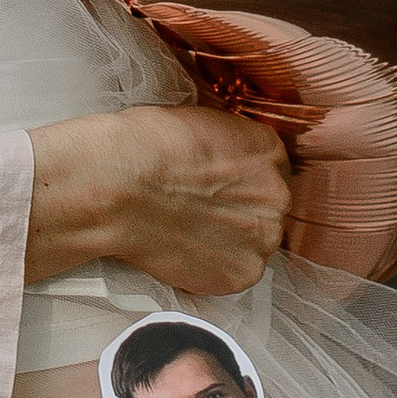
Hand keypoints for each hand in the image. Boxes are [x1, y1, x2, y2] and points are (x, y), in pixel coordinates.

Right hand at [24, 104, 290, 297]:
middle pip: (267, 208)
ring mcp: (264, 238)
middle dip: (239, 212)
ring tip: (188, 235)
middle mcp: (278, 194)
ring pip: (253, 243)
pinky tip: (182, 251)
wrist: (118, 186)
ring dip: (228, 242)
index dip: (240, 181)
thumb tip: (219, 160)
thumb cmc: (143, 146)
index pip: (269, 169)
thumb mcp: (198, 123)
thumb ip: (224, 147)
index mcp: (268, 149)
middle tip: (200, 214)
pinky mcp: (243, 274)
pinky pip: (233, 273)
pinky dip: (211, 268)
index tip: (218, 189)